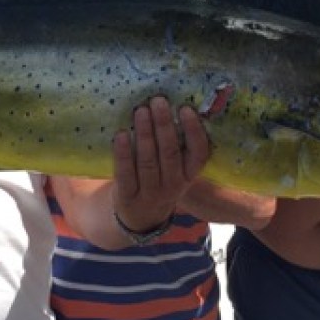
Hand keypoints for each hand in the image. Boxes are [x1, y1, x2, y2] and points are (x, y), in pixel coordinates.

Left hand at [112, 96, 209, 233]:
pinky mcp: (128, 197)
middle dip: (164, 126)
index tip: (185, 108)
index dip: (194, 131)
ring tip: (141, 111)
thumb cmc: (161, 181)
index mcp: (189, 175)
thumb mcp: (177, 170)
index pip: (198, 153)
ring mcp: (151, 193)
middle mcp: (173, 186)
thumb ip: (177, 145)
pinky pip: (125, 173)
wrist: (141, 218)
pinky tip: (121, 134)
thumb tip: (170, 105)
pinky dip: (123, 153)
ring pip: (148, 162)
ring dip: (145, 134)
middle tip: (158, 101)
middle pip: (170, 154)